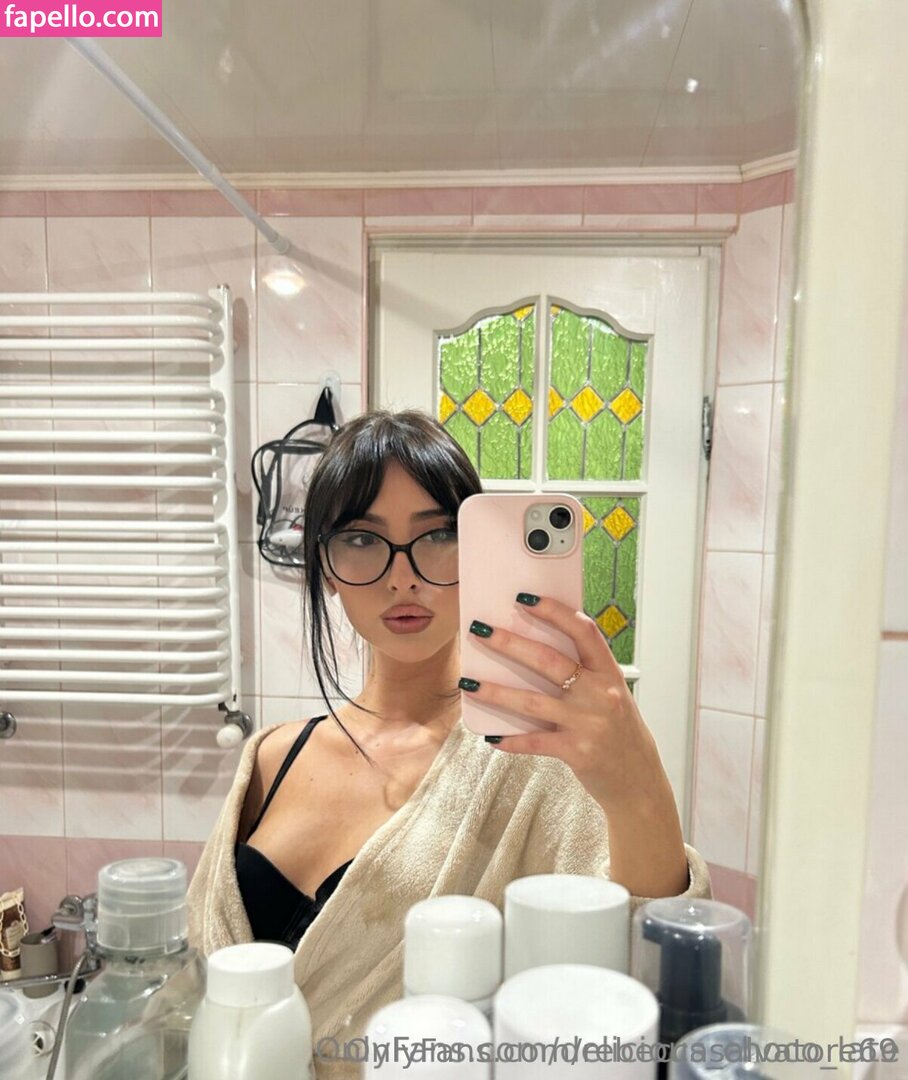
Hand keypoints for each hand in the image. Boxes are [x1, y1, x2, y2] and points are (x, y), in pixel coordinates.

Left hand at [460, 593, 688, 896]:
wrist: (638, 781)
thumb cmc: (619, 731)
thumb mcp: (612, 695)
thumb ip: (585, 674)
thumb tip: (535, 649)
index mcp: (610, 674)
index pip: (583, 631)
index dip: (554, 611)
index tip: (524, 599)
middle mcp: (601, 695)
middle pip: (549, 661)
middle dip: (510, 643)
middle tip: (480, 630)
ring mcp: (588, 724)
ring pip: (532, 702)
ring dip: (496, 691)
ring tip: (468, 682)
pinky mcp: (577, 752)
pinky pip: (534, 742)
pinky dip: (510, 739)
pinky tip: (490, 736)